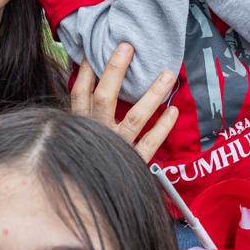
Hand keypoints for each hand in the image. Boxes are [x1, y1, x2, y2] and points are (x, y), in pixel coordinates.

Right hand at [69, 43, 178, 161]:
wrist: (87, 202)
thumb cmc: (85, 162)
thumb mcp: (76, 136)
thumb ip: (83, 113)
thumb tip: (85, 79)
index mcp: (80, 126)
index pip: (80, 93)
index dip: (87, 71)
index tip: (96, 49)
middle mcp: (97, 133)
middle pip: (104, 98)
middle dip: (115, 71)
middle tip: (128, 47)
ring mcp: (116, 147)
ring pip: (134, 118)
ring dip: (152, 95)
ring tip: (168, 75)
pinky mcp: (132, 162)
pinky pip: (149, 144)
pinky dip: (162, 128)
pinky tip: (173, 111)